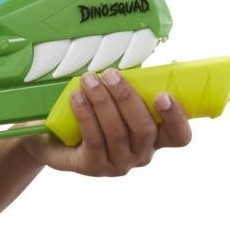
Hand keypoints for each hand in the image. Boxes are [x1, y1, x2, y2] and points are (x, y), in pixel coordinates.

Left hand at [18, 69, 193, 174]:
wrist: (51, 137)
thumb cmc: (89, 114)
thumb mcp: (111, 100)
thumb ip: (126, 88)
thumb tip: (129, 63)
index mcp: (154, 138)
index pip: (178, 136)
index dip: (175, 118)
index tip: (163, 95)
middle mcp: (140, 155)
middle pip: (144, 130)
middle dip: (127, 98)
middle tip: (111, 75)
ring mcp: (117, 164)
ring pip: (116, 133)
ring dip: (102, 102)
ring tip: (88, 80)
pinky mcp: (93, 167)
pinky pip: (93, 139)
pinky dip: (85, 115)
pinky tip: (76, 97)